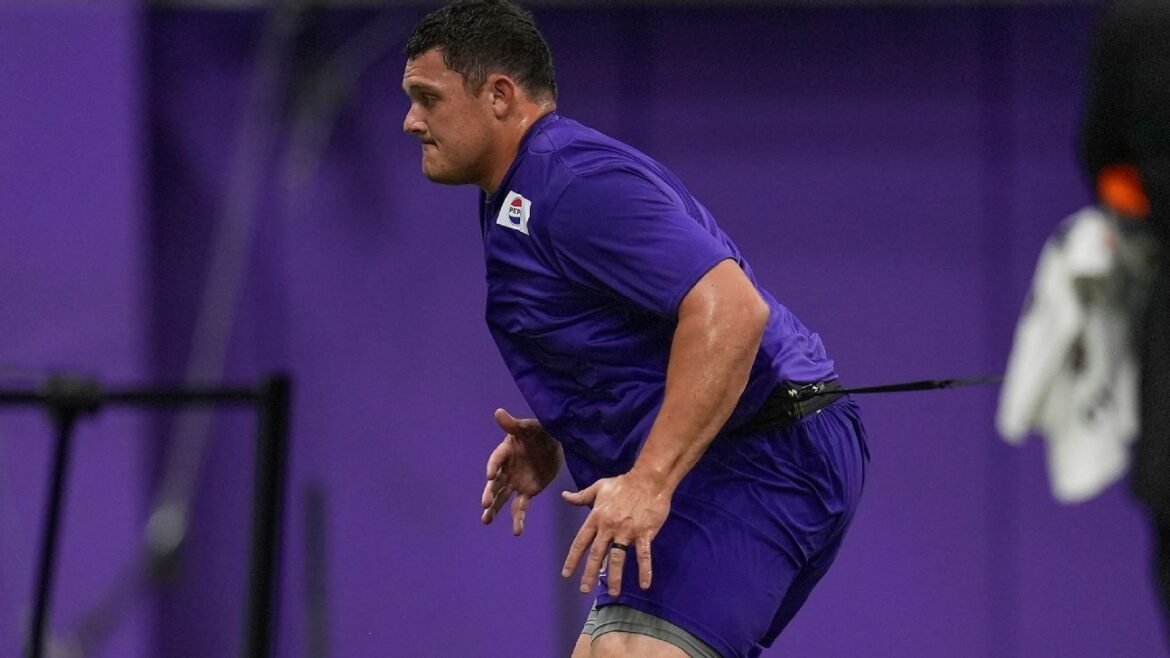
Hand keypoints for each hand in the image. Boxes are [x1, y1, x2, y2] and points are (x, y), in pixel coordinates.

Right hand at [480, 408, 562, 534]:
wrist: (553, 443)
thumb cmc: (538, 432)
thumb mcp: (528, 427)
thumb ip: (513, 424)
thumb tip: (498, 412)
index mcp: (504, 452)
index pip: (496, 460)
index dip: (492, 467)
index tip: (489, 476)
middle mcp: (506, 470)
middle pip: (495, 483)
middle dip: (490, 493)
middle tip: (484, 504)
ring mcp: (515, 482)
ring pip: (502, 498)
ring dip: (494, 510)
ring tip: (486, 521)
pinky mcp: (527, 492)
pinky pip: (520, 506)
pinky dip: (518, 518)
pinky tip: (517, 531)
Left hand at [559, 472, 670, 596]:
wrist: (648, 480)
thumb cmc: (623, 484)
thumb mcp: (599, 487)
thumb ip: (581, 496)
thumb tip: (564, 496)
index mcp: (596, 517)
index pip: (581, 541)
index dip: (573, 559)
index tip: (566, 574)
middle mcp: (609, 527)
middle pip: (596, 554)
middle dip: (589, 573)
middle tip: (584, 590)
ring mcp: (626, 532)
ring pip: (617, 558)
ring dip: (614, 577)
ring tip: (613, 593)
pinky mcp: (644, 533)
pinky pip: (643, 555)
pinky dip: (644, 570)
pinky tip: (645, 585)